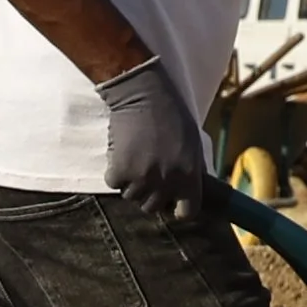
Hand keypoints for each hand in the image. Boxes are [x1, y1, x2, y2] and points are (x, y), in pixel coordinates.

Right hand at [91, 60, 204, 197]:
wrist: (143, 94)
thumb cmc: (171, 114)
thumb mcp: (193, 144)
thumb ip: (192, 169)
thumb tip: (189, 189)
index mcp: (190, 177)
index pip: (187, 212)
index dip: (178, 208)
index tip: (171, 202)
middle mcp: (167, 183)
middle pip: (153, 207)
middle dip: (150, 194)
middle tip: (147, 174)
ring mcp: (142, 179)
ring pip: (131, 196)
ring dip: (131, 182)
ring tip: (135, 159)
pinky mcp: (120, 171)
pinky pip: (114, 183)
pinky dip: (115, 171)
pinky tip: (122, 153)